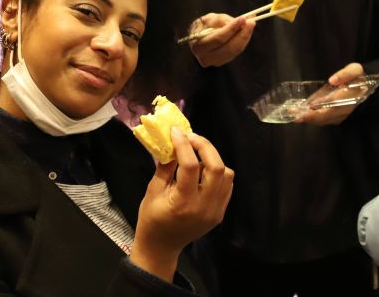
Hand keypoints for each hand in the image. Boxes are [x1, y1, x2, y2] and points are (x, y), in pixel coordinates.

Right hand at [131, 129, 233, 280]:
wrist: (161, 247)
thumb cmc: (151, 219)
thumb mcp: (152, 191)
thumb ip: (165, 166)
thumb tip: (173, 142)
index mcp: (184, 203)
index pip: (191, 166)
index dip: (184, 144)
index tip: (177, 131)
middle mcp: (204, 207)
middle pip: (217, 167)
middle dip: (205, 146)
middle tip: (191, 137)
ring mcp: (215, 211)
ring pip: (226, 175)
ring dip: (213, 159)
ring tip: (196, 153)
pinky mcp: (220, 213)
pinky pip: (227, 185)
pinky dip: (218, 172)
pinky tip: (203, 169)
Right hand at [189, 13, 255, 66]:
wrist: (199, 38)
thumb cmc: (203, 26)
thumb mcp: (209, 19)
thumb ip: (223, 20)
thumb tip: (240, 21)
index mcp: (199, 46)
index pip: (218, 38)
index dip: (232, 29)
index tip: (242, 18)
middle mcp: (206, 58)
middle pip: (229, 48)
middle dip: (242, 34)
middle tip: (251, 22)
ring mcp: (215, 62)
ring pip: (235, 51)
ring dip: (245, 37)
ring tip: (251, 24)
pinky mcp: (223, 62)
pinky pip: (236, 52)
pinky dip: (243, 41)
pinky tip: (247, 32)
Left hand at [294, 62, 363, 125]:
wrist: (365, 88)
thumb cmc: (358, 78)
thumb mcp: (355, 70)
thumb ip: (346, 74)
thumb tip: (332, 80)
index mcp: (351, 96)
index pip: (337, 101)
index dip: (323, 104)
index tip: (311, 105)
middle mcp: (346, 108)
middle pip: (329, 115)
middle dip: (312, 117)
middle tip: (297, 116)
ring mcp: (341, 115)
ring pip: (325, 120)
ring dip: (310, 120)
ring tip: (295, 116)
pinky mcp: (337, 118)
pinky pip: (325, 121)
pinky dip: (313, 120)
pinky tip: (302, 116)